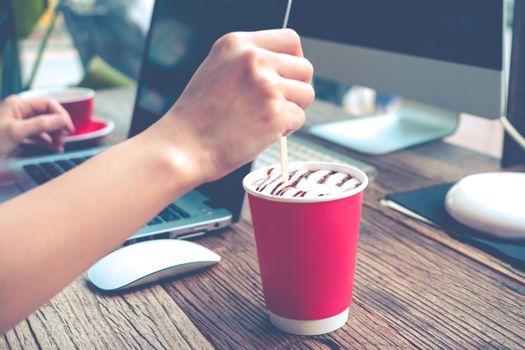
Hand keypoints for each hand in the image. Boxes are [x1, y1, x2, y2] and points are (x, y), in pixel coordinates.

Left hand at [0, 95, 74, 156]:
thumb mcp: (16, 132)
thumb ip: (41, 124)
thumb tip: (62, 120)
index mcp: (19, 104)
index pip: (48, 104)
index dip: (61, 115)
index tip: (69, 128)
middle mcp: (21, 112)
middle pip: (48, 115)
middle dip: (58, 126)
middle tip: (64, 138)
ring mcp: (21, 123)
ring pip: (45, 126)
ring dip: (55, 135)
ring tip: (60, 146)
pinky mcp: (20, 135)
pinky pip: (39, 136)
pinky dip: (48, 142)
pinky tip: (54, 148)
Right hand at [149, 29, 314, 183]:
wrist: (182, 147)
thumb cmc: (197, 117)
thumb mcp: (216, 70)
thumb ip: (248, 63)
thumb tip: (285, 68)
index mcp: (238, 44)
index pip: (290, 40)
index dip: (294, 61)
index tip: (287, 77)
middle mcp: (254, 59)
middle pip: (304, 68)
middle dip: (296, 89)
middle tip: (276, 105)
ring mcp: (266, 86)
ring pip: (306, 94)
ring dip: (292, 110)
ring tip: (265, 120)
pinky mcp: (275, 113)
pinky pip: (299, 118)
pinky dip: (286, 130)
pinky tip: (262, 133)